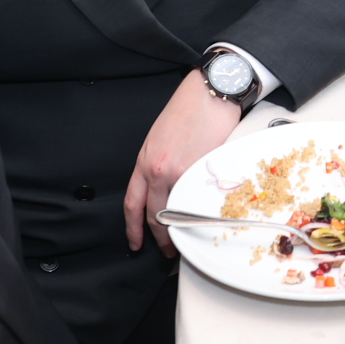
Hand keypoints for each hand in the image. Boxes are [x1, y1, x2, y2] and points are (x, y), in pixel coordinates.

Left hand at [121, 74, 245, 252]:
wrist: (212, 92)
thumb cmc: (190, 108)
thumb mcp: (161, 136)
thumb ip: (158, 163)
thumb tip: (165, 187)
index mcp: (145, 161)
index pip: (132, 204)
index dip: (133, 228)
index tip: (136, 242)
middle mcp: (158, 170)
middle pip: (153, 215)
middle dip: (159, 238)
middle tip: (166, 251)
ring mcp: (181, 173)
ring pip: (176, 213)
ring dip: (180, 232)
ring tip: (187, 242)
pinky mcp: (204, 172)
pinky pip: (198, 203)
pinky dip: (200, 216)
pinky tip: (205, 223)